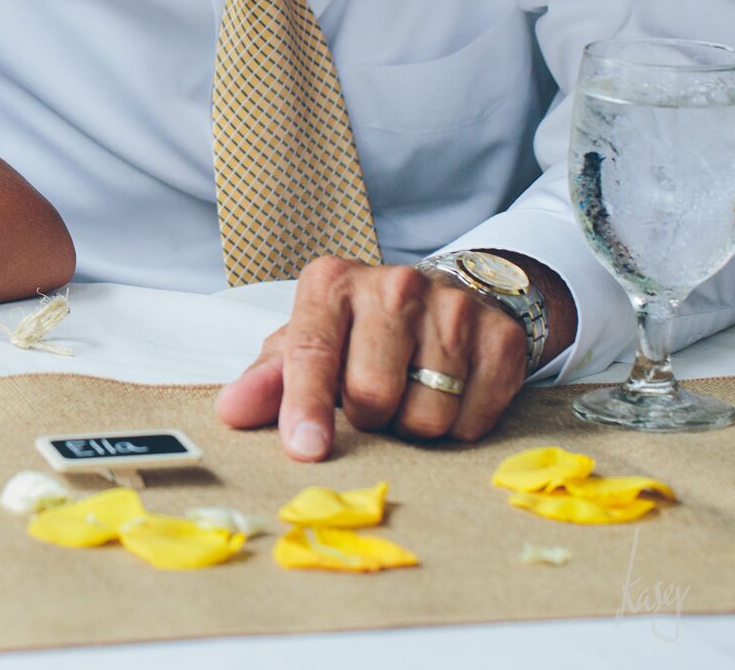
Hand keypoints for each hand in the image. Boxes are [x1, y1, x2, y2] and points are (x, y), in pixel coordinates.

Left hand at [215, 257, 529, 459]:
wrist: (444, 299)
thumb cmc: (356, 332)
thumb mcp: (305, 345)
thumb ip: (266, 381)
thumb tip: (231, 412)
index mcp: (332, 283)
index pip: (312, 351)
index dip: (306, 406)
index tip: (306, 450)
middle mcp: (395, 284)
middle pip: (373, 391)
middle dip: (368, 416)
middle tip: (372, 400)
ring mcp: (455, 307)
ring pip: (427, 412)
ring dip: (412, 425)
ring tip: (409, 393)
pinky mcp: (503, 336)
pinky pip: (473, 420)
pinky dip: (456, 426)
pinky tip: (449, 394)